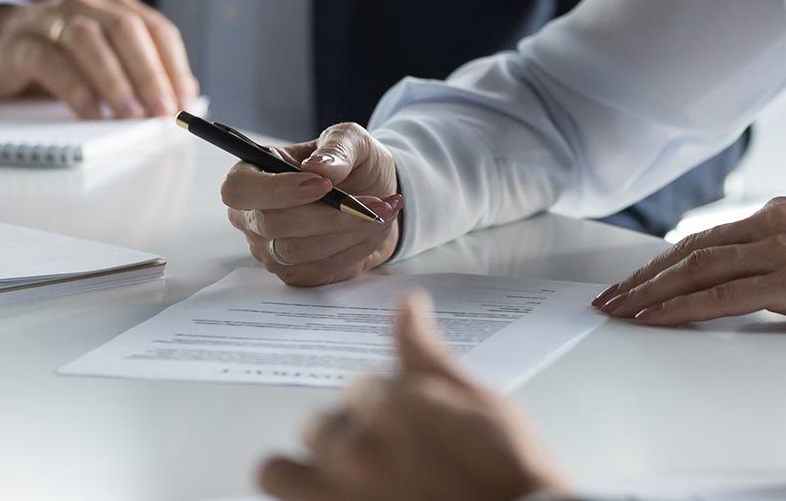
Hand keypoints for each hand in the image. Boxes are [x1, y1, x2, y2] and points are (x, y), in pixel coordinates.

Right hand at [0, 0, 199, 118]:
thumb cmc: (55, 55)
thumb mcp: (102, 58)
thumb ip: (141, 69)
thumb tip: (185, 94)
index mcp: (114, 5)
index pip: (157, 29)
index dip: (175, 66)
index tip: (185, 103)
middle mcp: (84, 4)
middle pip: (128, 30)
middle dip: (150, 73)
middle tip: (162, 111)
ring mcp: (49, 19)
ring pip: (89, 40)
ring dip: (115, 80)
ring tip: (130, 115)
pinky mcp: (19, 42)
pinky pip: (50, 60)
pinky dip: (75, 88)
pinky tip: (90, 113)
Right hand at [223, 122, 403, 286]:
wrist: (375, 196)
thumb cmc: (353, 163)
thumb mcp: (352, 140)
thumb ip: (338, 147)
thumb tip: (319, 167)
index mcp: (253, 173)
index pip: (239, 189)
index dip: (277, 190)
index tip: (324, 185)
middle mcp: (252, 215)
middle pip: (273, 224)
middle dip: (329, 215)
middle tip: (374, 203)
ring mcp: (269, 249)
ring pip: (298, 252)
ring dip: (347, 233)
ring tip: (382, 212)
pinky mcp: (294, 273)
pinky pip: (318, 270)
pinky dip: (354, 250)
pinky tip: (374, 229)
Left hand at [258, 289, 569, 500]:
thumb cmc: (508, 467)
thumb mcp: (479, 400)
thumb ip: (427, 355)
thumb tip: (408, 304)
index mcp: (389, 404)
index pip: (358, 387)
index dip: (381, 402)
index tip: (403, 421)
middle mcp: (353, 450)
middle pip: (315, 426)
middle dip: (343, 433)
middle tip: (380, 454)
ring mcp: (338, 497)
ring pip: (277, 472)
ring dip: (301, 469)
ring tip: (339, 479)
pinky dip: (307, 498)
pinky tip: (340, 497)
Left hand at [592, 196, 785, 327]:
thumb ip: (775, 255)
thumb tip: (731, 278)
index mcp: (779, 213)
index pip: (703, 238)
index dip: (661, 262)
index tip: (630, 283)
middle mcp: (776, 224)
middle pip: (691, 251)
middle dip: (644, 278)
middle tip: (610, 300)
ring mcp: (785, 250)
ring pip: (699, 270)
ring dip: (652, 293)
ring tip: (621, 311)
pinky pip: (725, 295)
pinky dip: (684, 307)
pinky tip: (658, 318)